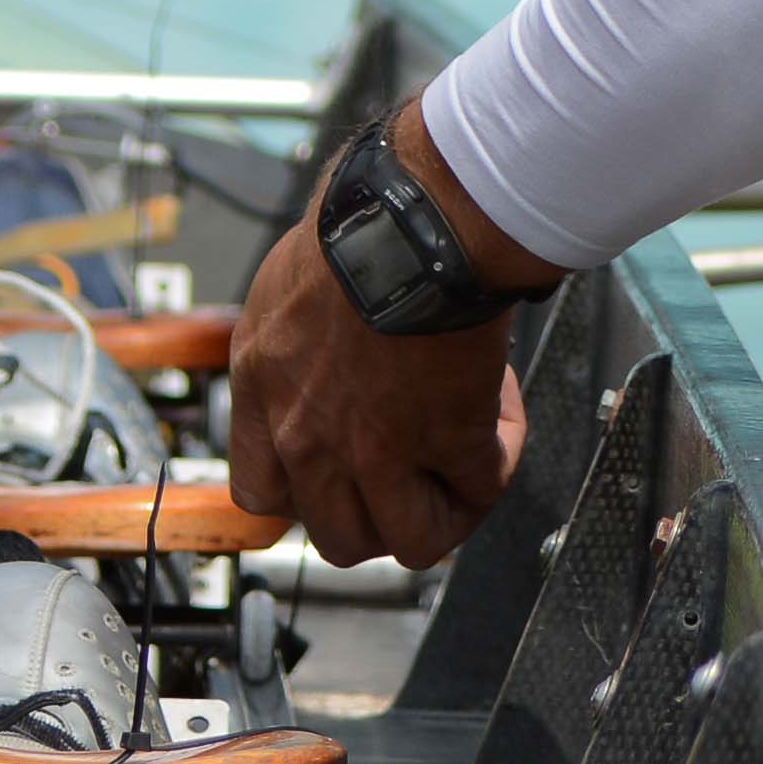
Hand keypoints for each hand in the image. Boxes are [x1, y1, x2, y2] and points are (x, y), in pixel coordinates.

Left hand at [225, 104, 550, 567]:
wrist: (409, 221)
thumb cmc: (353, 230)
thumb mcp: (282, 290)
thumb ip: (290, 347)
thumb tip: (317, 354)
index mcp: (262, 392)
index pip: (261, 497)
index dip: (308, 497)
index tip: (338, 479)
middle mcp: (309, 435)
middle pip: (341, 538)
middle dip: (384, 514)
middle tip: (414, 471)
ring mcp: (376, 450)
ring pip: (412, 541)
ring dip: (446, 509)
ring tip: (464, 462)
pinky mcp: (447, 441)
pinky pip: (480, 489)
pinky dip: (499, 461)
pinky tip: (501, 418)